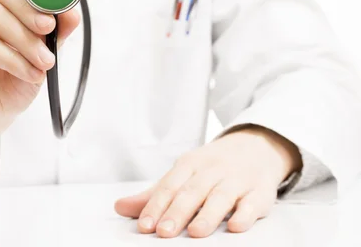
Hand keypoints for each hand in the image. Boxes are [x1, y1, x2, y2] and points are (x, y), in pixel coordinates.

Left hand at [115, 126, 302, 237]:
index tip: (144, 225)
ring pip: (221, 197)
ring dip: (208, 215)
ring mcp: (237, 179)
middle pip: (192, 191)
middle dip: (177, 212)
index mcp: (190, 165)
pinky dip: (245, 214)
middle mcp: (212, 170)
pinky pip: (253, 202)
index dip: (156, 205)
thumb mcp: (183, 174)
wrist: (256, 147)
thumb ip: (154, 194)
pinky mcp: (260, 191)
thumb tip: (120, 207)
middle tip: (164, 232)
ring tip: (195, 233)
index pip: (169, 186)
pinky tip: (235, 226)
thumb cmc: (212, 167)